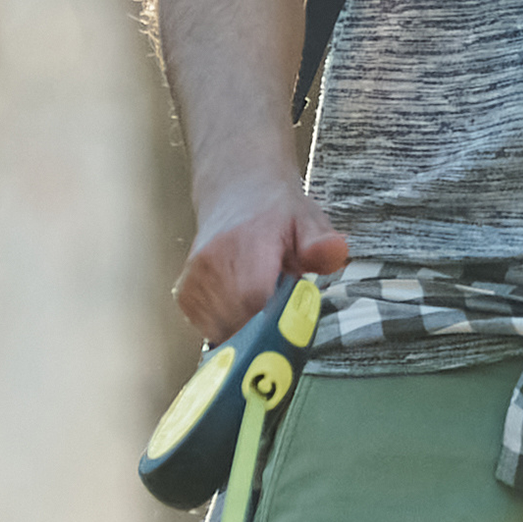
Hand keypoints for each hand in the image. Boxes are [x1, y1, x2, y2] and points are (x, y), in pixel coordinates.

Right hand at [176, 177, 349, 341]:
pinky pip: (211, 328)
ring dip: (249, 326)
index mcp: (245, 243)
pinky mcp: (186, 295)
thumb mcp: (308, 220)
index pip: (255, 297)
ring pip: (225, 330)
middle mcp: (211, 261)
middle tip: (280, 305)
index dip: (276, 318)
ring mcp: (194, 279)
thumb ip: (321, 243)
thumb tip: (336, 251)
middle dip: (266, 326)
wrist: (236, 191)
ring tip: (262, 297)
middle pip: (240, 321)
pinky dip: (232, 325)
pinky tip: (244, 303)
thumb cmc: (275, 212)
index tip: (291, 317)